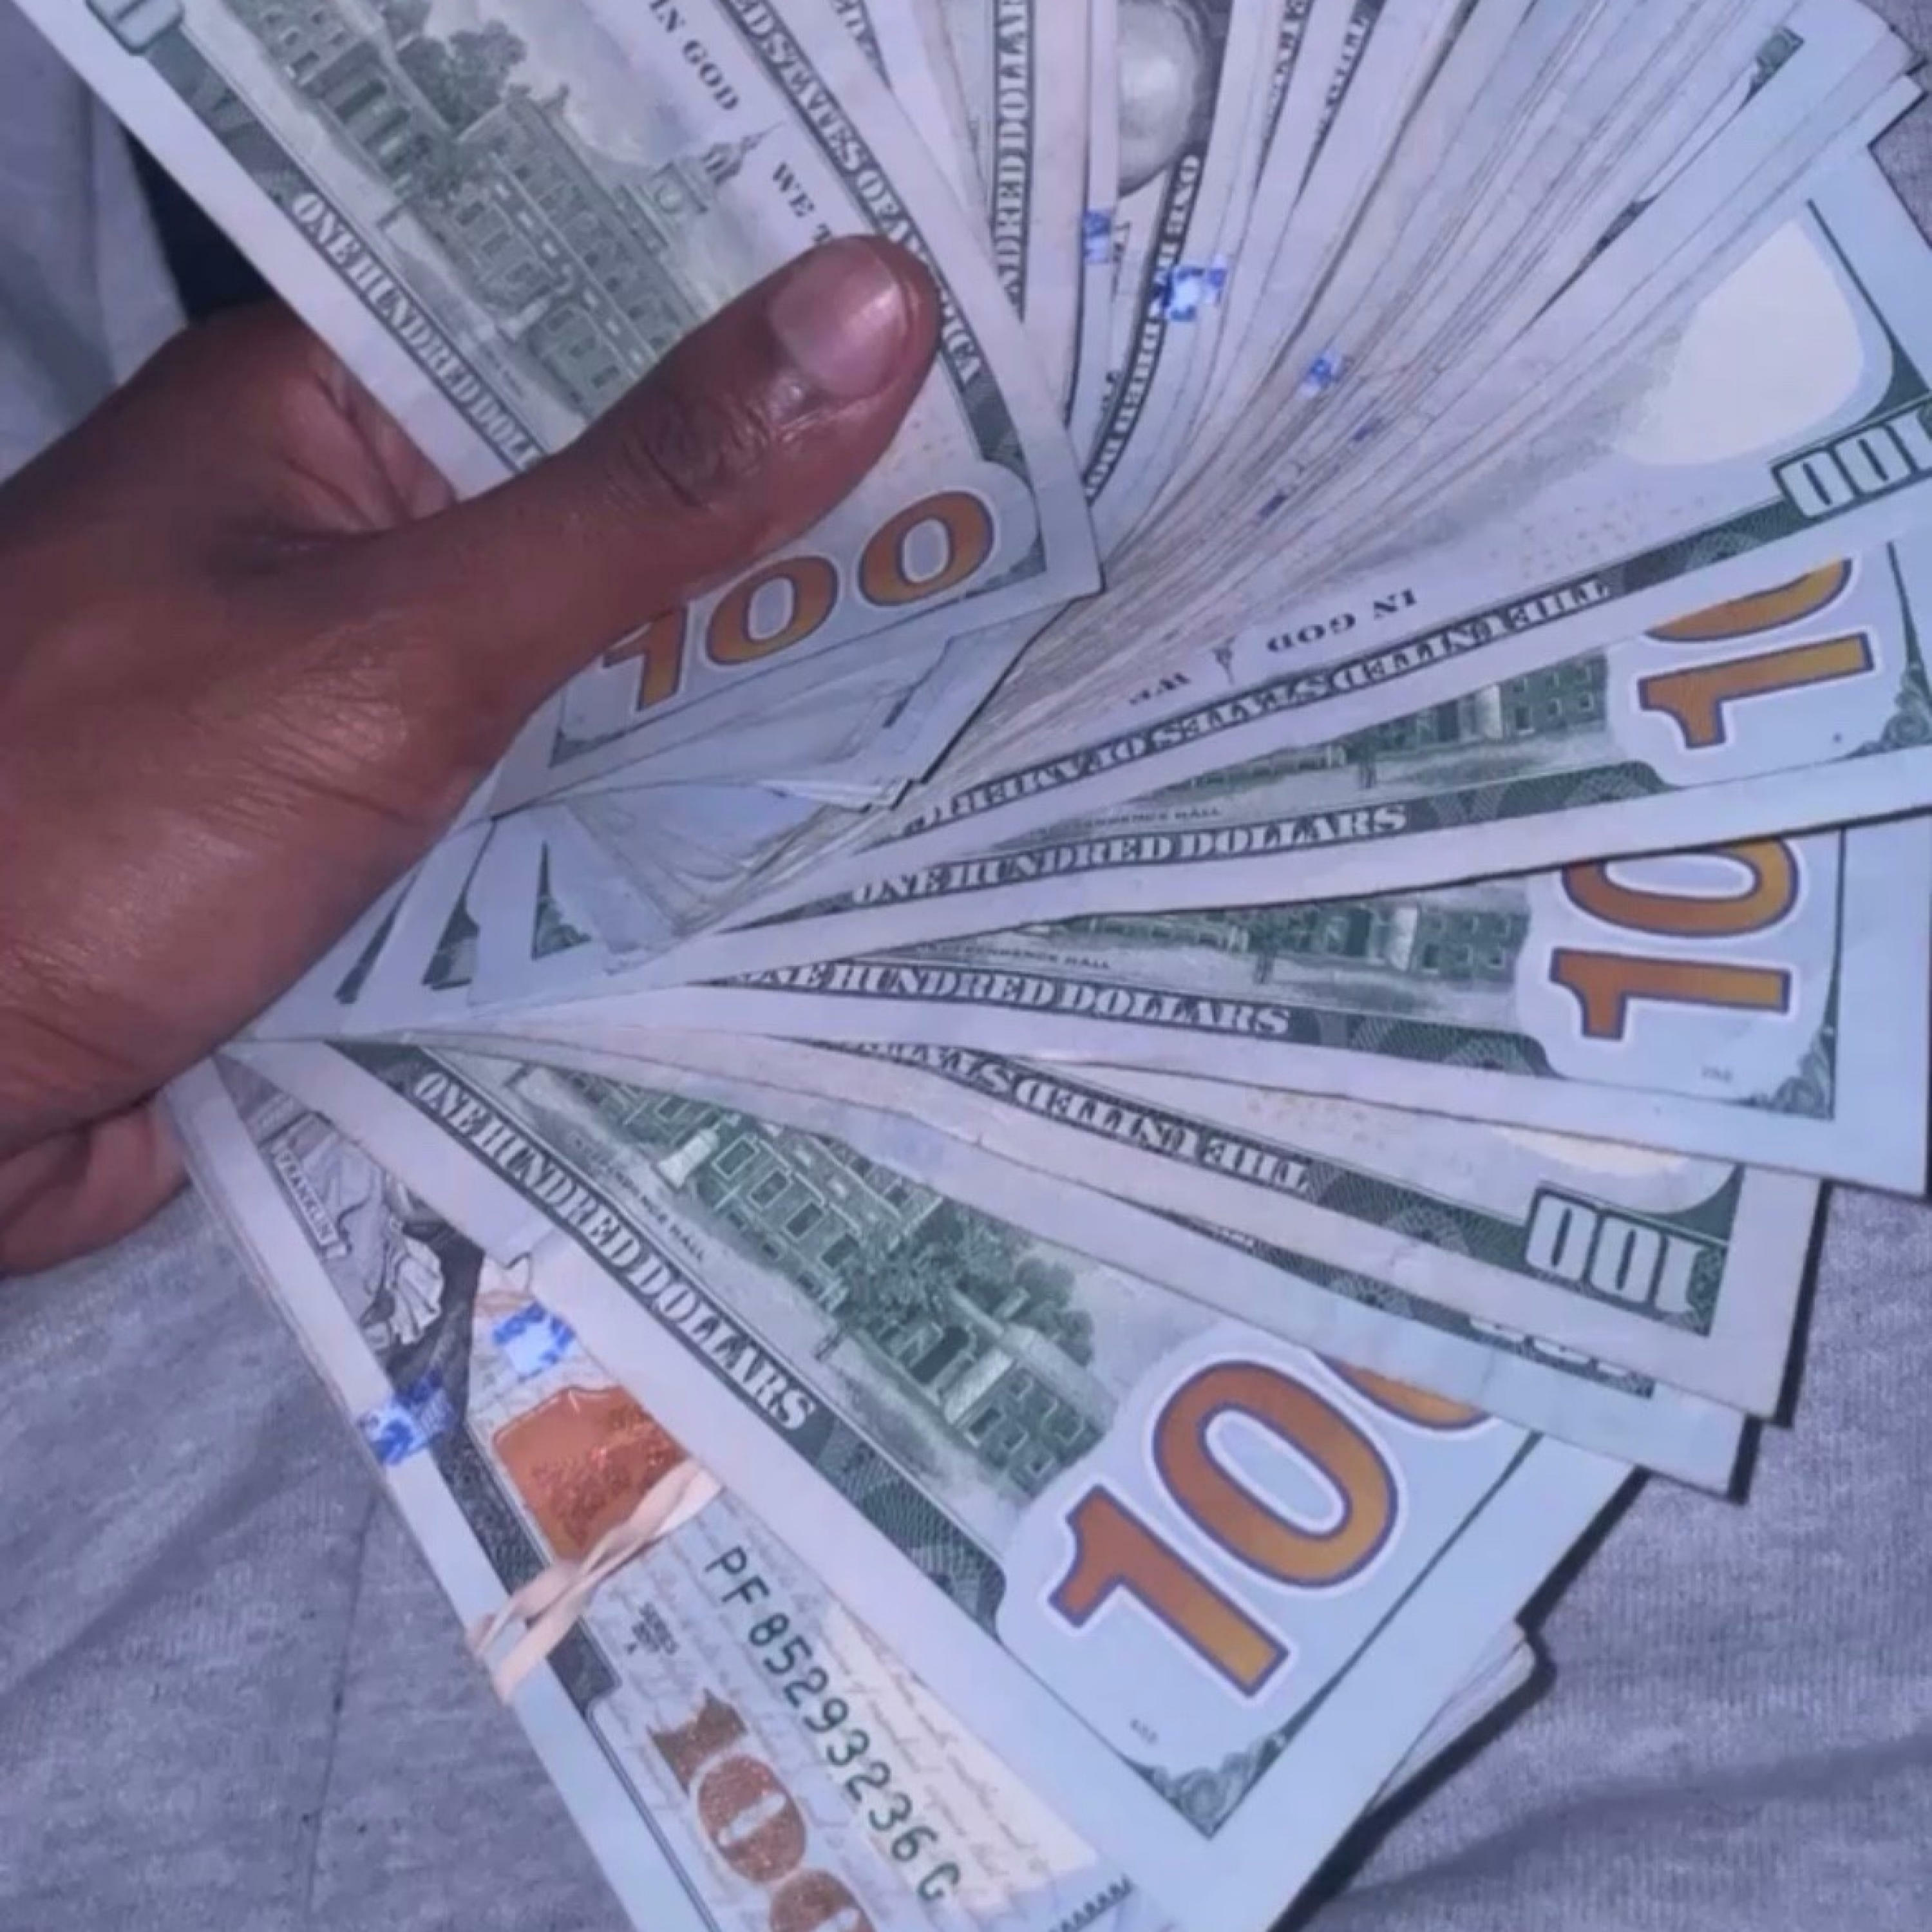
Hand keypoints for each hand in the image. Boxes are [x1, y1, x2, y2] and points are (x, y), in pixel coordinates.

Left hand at [0, 236, 936, 1270]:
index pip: (596, 325)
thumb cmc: (93, 820)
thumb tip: (876, 307)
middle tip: (1021, 547)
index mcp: (325, 417)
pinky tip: (801, 844)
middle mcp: (346, 545)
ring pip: (590, 687)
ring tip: (965, 688)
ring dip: (729, 712)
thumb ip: (645, 500)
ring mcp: (357, 707)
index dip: (778, 338)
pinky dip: (644, 841)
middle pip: (611, 524)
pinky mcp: (366, 855)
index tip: (974, 353)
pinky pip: (544, 824)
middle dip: (785, 557)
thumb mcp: (402, 639)